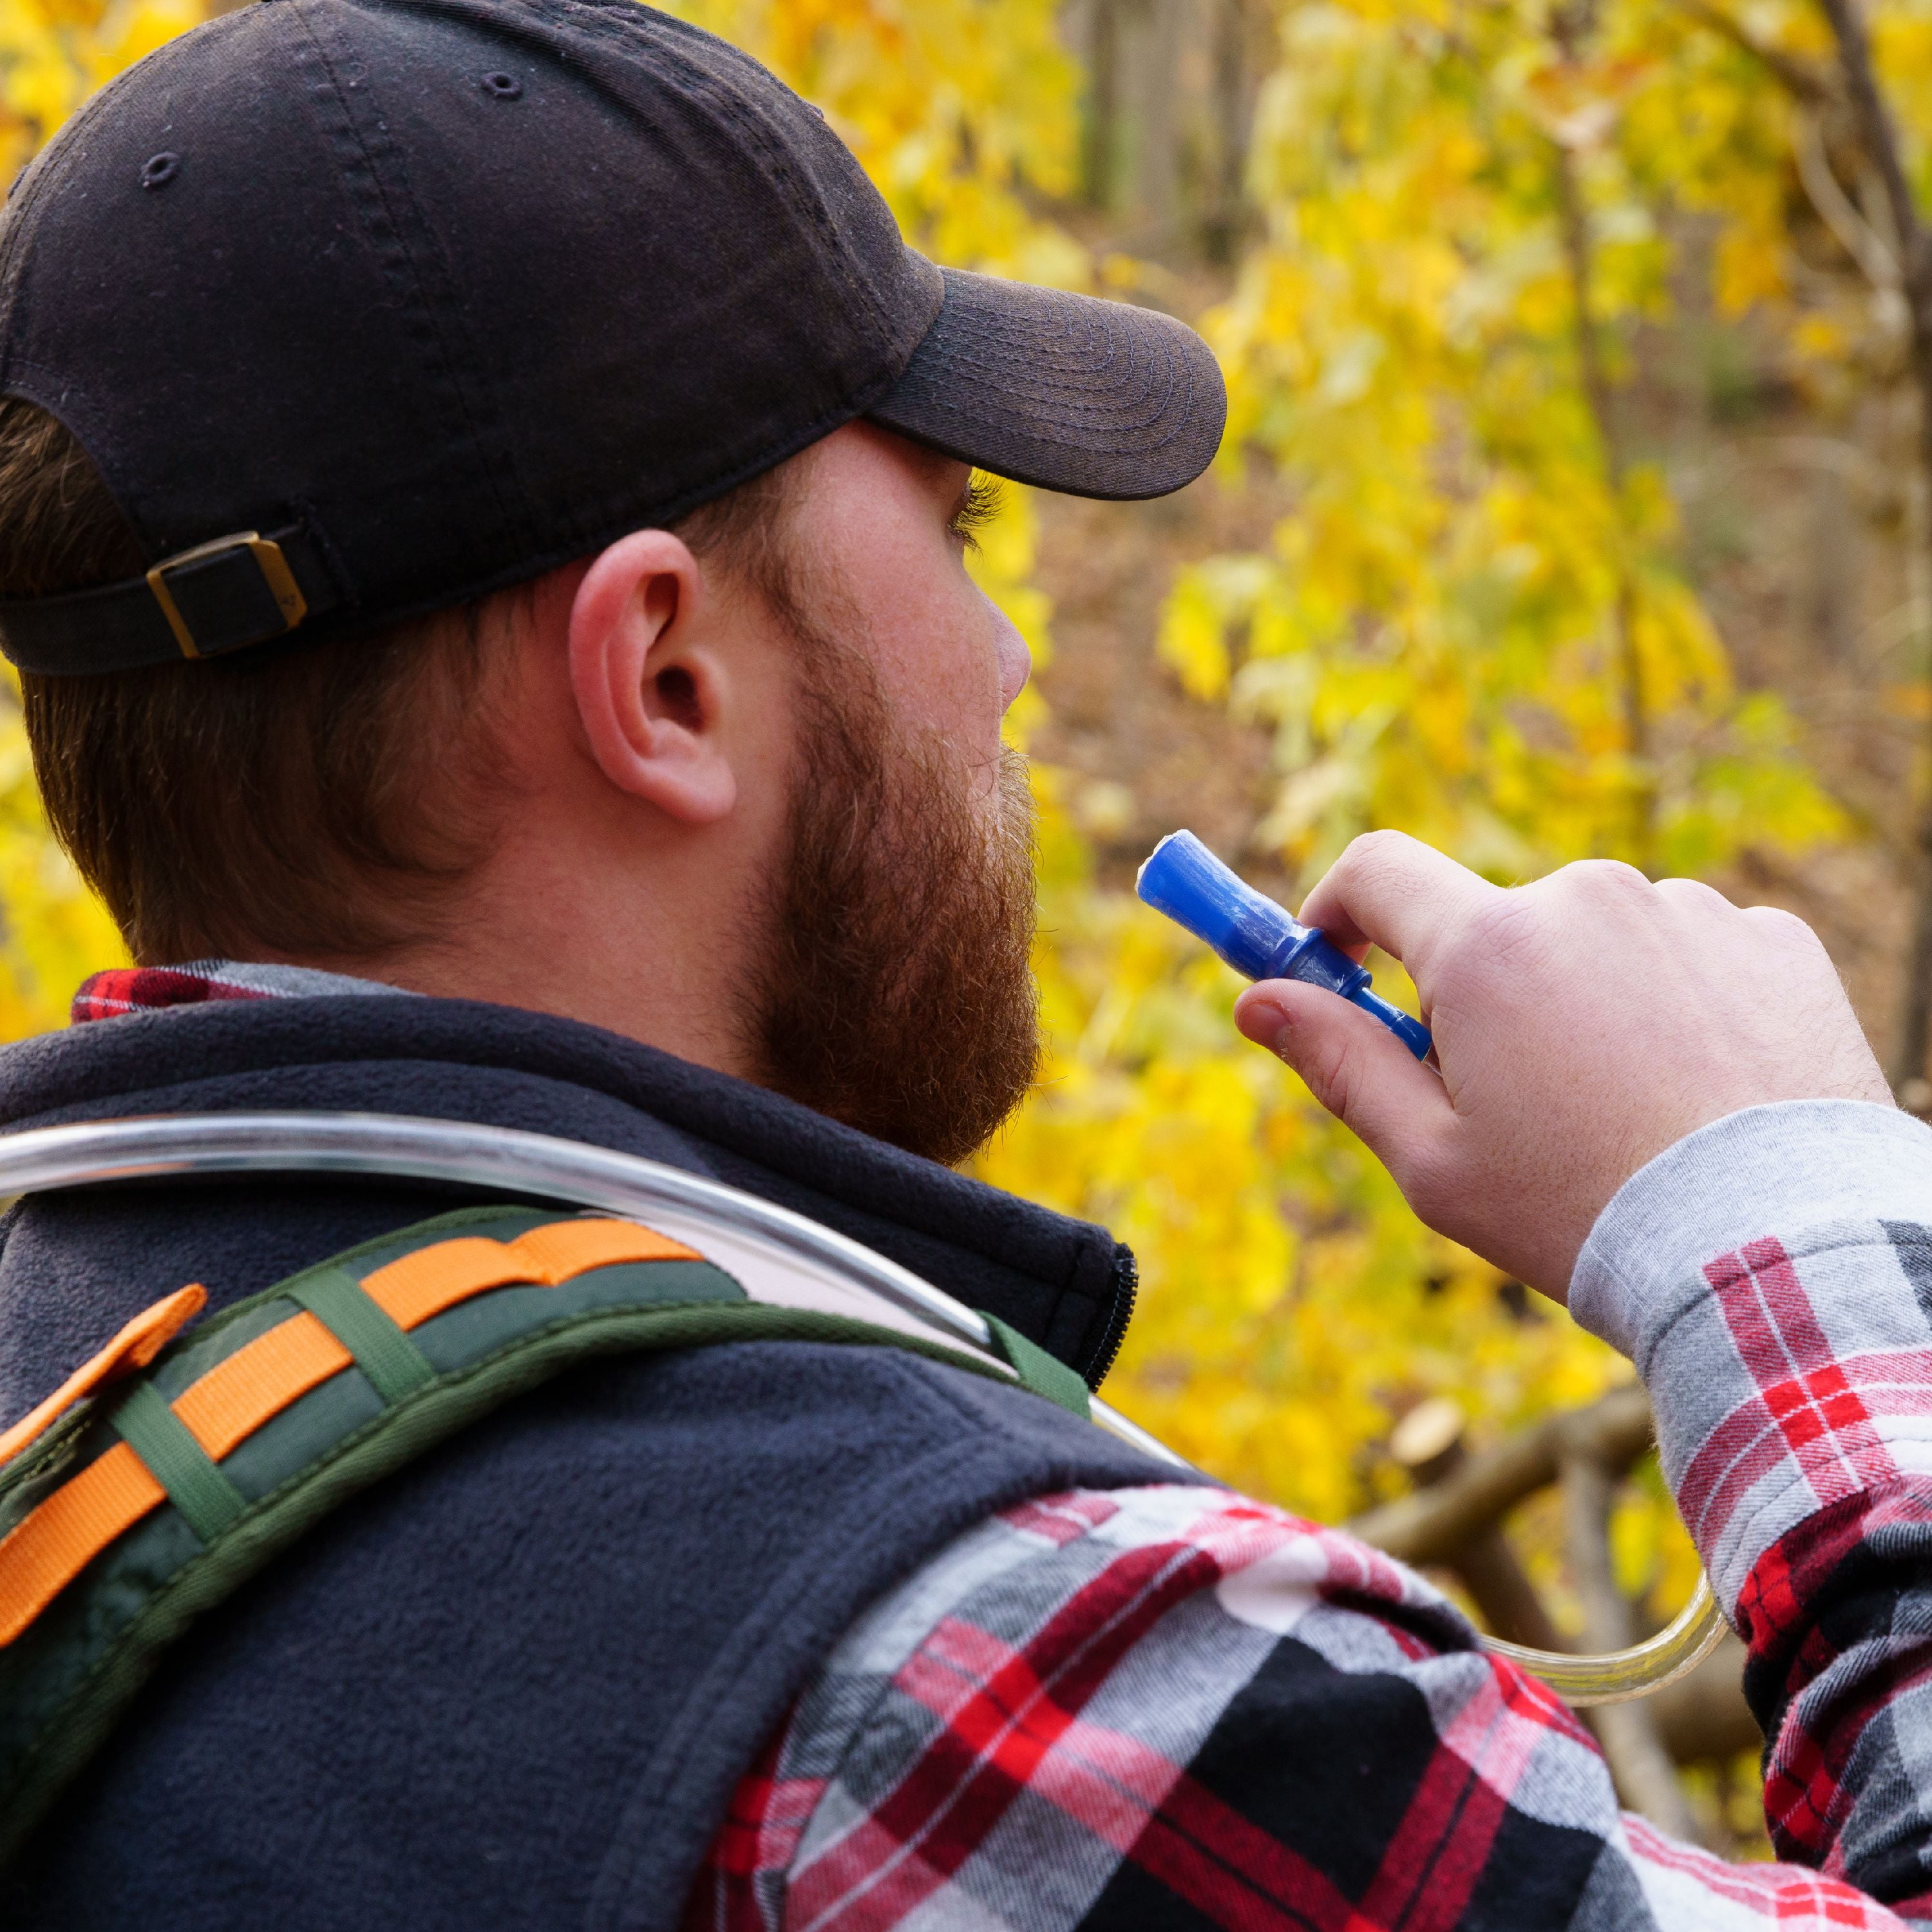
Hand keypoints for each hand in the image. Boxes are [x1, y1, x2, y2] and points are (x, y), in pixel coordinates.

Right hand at [1233, 833, 1892, 1300]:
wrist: (1782, 1257)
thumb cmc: (1585, 1215)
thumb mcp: (1434, 1161)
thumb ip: (1341, 1063)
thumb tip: (1258, 1001)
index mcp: (1489, 946)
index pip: (1377, 871)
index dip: (1337, 910)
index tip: (1335, 960)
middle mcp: (1587, 899)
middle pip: (1494, 924)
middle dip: (1482, 995)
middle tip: (1509, 1100)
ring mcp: (1688, 912)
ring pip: (1596, 942)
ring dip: (1583, 1001)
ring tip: (1624, 1116)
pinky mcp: (1772, 942)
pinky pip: (1689, 954)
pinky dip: (1675, 1009)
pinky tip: (1694, 1096)